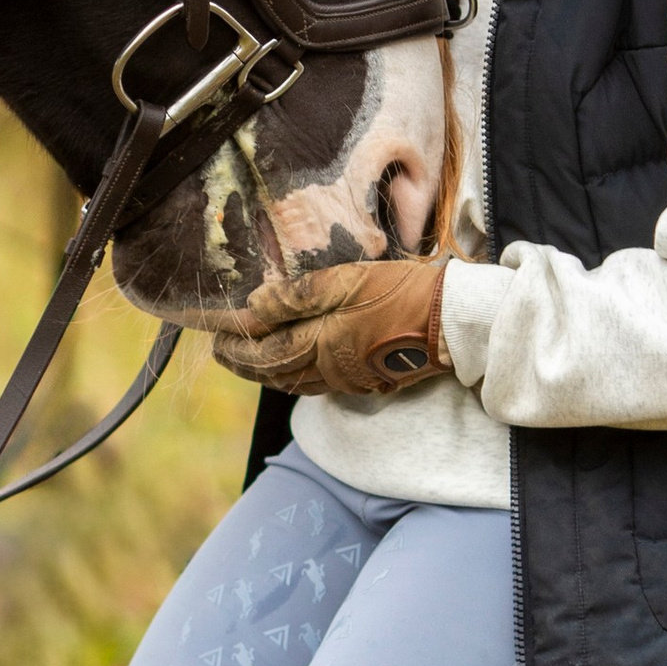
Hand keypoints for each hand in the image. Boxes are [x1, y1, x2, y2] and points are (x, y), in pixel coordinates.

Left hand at [209, 253, 451, 396]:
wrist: (453, 323)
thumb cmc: (403, 293)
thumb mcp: (349, 280)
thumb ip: (300, 294)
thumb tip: (255, 305)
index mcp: (321, 344)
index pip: (264, 351)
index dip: (235, 344)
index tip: (213, 334)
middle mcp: (329, 369)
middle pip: (274, 372)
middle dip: (243, 362)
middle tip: (220, 351)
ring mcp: (348, 379)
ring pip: (294, 382)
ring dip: (265, 373)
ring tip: (246, 361)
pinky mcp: (366, 380)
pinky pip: (316, 385)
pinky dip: (292, 378)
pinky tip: (291, 368)